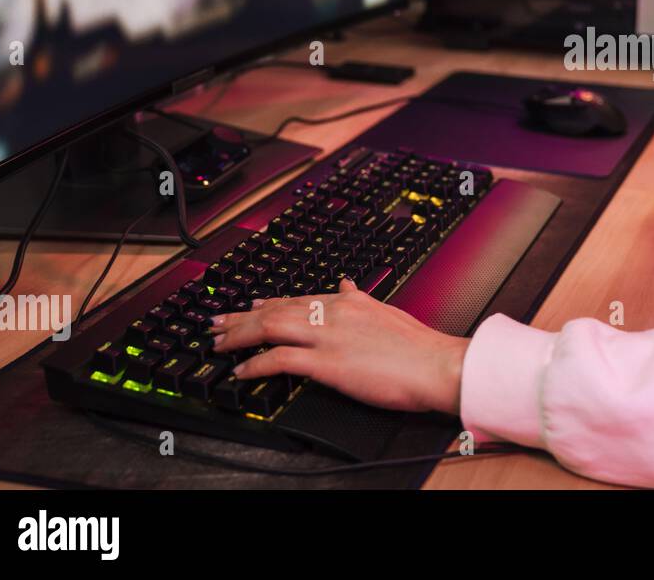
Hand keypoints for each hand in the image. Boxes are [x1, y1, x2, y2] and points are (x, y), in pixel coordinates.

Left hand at [208, 280, 470, 414]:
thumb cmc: (418, 347)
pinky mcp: (327, 362)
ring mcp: (328, 336)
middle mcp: (334, 313)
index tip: (250, 307)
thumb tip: (346, 284)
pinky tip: (241, 371)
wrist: (436, 365)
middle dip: (242, 317)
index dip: (268, 303)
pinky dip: (255, 364)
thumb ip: (361, 298)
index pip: (298, 298)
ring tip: (218, 343)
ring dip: (239, 335)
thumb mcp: (386, 311)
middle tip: (217, 323)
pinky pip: (279, 360)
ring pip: (270, 327)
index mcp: (348, 301)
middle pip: (276, 309)